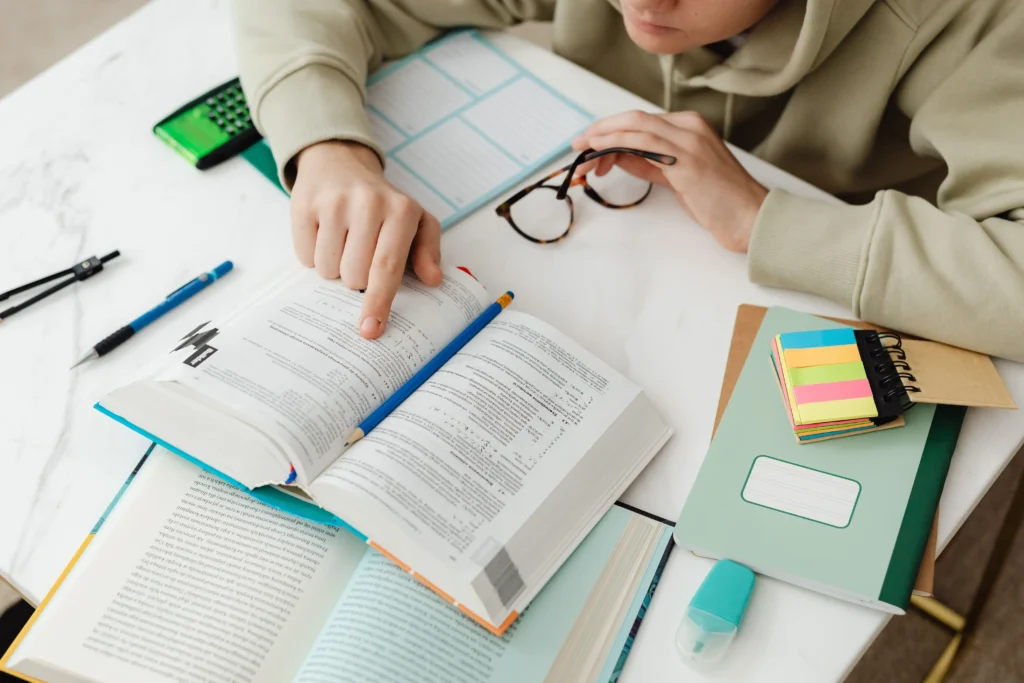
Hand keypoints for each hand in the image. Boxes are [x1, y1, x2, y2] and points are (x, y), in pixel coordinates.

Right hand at [290, 141, 442, 338]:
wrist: (340, 163)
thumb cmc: (383, 203)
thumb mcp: (416, 220)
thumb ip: (428, 251)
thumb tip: (433, 280)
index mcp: (401, 211)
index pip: (387, 267)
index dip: (379, 302)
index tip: (371, 329)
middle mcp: (368, 204)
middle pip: (354, 276)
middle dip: (356, 278)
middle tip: (361, 254)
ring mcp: (334, 203)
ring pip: (328, 270)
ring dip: (334, 267)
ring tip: (343, 241)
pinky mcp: (305, 205)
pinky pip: (305, 257)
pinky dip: (313, 255)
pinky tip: (324, 234)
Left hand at [571, 111, 767, 251]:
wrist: (750, 217)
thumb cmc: (718, 201)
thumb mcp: (677, 177)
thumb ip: (650, 163)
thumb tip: (618, 156)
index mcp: (690, 126)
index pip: (641, 121)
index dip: (611, 130)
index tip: (590, 144)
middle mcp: (690, 126)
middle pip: (634, 118)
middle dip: (600, 129)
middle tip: (577, 144)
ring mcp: (689, 140)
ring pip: (635, 126)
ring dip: (603, 137)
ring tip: (582, 151)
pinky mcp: (687, 159)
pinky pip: (644, 143)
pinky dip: (616, 142)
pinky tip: (600, 150)